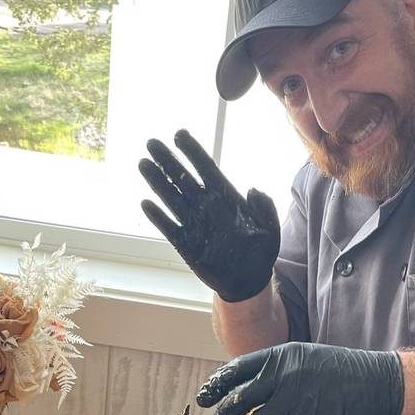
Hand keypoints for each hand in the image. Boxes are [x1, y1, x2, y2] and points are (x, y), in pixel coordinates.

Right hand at [139, 129, 279, 302]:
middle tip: (152, 142)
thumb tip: (255, 190)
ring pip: (171, 197)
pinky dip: (158, 216)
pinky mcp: (185, 243)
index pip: (206, 168)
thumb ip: (264, 208)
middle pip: (183, 177)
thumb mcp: (270, 229)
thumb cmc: (260, 250)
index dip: (193, 151)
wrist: (248, 279)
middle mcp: (205, 205)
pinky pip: (169, 227)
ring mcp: (194, 223)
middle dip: (168, 160)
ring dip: (157, 181)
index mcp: (226, 196)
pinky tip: (146, 203)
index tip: (180, 134)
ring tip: (143, 163)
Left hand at [197, 342, 404, 414]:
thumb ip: (277, 368)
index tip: (205, 396)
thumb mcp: (305, 357)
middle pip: (239, 399)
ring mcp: (294, 401)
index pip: (237, 369)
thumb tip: (249, 384)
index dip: (217, 384)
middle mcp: (283, 377)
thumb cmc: (340, 369)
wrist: (375, 383)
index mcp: (281, 356)